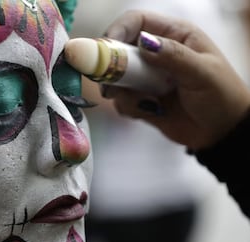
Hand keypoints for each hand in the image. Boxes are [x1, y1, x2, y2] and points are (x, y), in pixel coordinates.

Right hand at [101, 10, 249, 149]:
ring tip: (145, 103)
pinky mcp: (141, 99)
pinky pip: (122, 100)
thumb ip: (174, 56)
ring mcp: (147, 78)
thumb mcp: (203, 72)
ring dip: (122, 92)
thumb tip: (144, 42)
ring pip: (116, 78)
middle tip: (109, 84)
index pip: (137, 22)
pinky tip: (151, 111)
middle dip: (111, 67)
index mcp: (174, 36)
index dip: (118, 31)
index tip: (105, 50)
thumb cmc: (222, 96)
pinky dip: (129, 107)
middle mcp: (156, 54)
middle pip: (119, 50)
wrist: (222, 133)